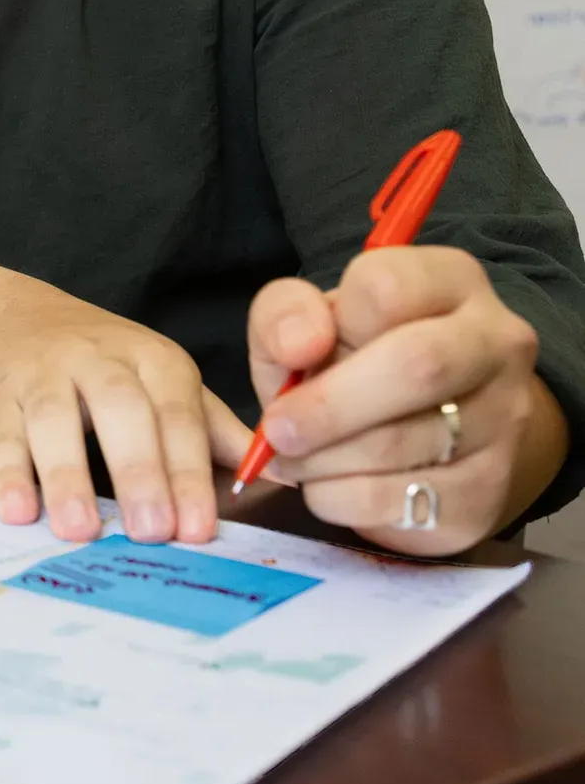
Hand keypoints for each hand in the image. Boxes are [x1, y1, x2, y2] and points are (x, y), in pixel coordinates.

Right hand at [0, 281, 251, 545]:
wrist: (11, 316)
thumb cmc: (104, 365)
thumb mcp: (163, 382)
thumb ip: (213, 430)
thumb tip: (285, 473)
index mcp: (154, 360)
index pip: (178, 414)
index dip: (189, 472)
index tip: (199, 529)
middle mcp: (99, 359)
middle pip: (122, 410)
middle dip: (140, 472)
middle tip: (153, 533)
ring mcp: (42, 373)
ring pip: (55, 419)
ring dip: (68, 475)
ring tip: (81, 531)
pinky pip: (0, 433)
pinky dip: (8, 472)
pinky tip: (18, 511)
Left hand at [248, 247, 544, 556]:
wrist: (428, 437)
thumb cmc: (356, 361)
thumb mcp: (309, 323)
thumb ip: (287, 313)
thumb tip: (299, 343)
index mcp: (451, 281)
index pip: (388, 286)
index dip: (330, 325)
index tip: (298, 357)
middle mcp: (496, 343)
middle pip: (417, 365)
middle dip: (329, 406)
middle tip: (278, 431)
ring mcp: (505, 420)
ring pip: (407, 442)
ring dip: (328, 458)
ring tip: (297, 458)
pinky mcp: (489, 492)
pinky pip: (404, 502)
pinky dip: (344, 499)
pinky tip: (329, 485)